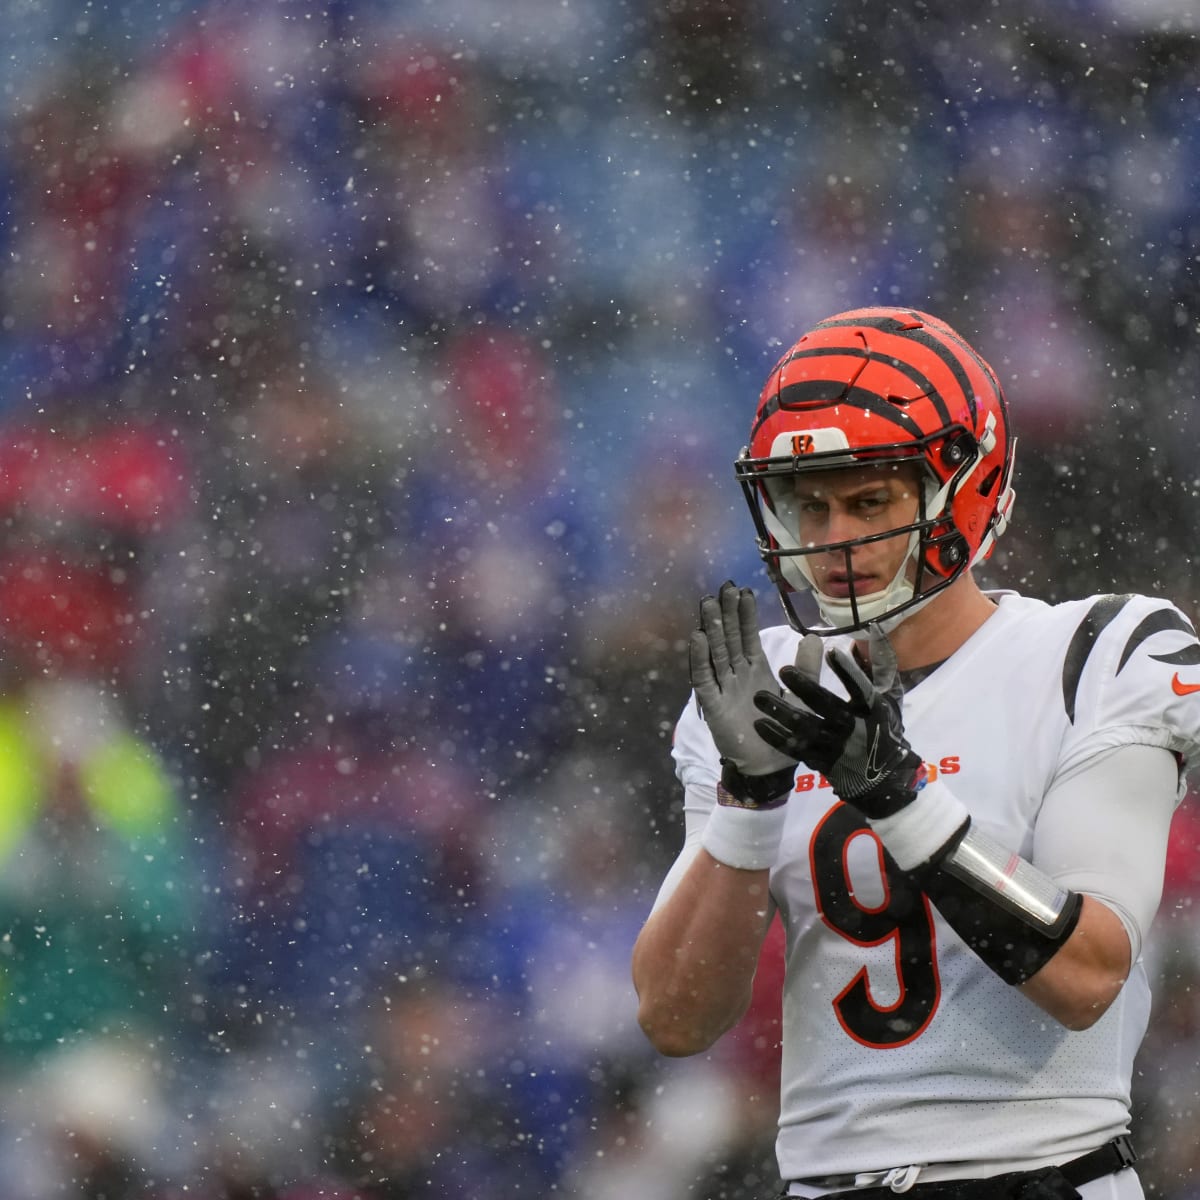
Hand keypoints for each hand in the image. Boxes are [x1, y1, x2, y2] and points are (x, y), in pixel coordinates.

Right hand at [689, 582, 810, 805]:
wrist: (771, 768)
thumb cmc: (784, 734)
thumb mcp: (802, 697)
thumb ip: (806, 669)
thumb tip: (814, 637)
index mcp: (757, 670)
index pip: (748, 636)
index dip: (745, 615)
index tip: (743, 591)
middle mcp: (737, 675)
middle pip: (729, 639)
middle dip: (726, 614)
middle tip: (722, 587)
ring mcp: (723, 688)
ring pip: (715, 653)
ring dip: (711, 629)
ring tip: (709, 604)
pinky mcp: (713, 705)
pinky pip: (704, 679)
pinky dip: (700, 659)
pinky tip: (697, 638)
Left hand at [752, 624, 924, 819]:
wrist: (881, 779)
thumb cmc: (884, 731)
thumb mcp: (889, 699)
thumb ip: (882, 666)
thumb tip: (876, 631)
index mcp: (872, 709)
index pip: (861, 688)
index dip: (848, 671)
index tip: (832, 651)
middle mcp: (853, 728)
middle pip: (827, 707)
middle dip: (805, 688)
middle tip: (783, 670)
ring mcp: (835, 747)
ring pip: (806, 728)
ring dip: (781, 712)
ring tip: (759, 698)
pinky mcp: (820, 761)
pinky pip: (795, 749)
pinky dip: (776, 737)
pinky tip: (759, 724)